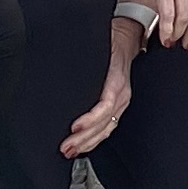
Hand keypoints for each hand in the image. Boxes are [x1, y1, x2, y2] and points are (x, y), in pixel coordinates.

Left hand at [61, 21, 142, 157]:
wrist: (128, 37)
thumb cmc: (111, 41)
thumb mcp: (97, 46)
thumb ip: (84, 59)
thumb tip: (60, 63)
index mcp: (117, 80)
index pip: (105, 106)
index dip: (90, 119)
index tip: (74, 128)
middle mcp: (121, 94)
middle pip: (105, 123)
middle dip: (85, 138)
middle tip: (66, 147)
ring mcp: (121, 101)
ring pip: (107, 128)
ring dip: (89, 142)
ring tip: (71, 151)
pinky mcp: (118, 105)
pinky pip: (108, 126)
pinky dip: (95, 139)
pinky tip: (84, 145)